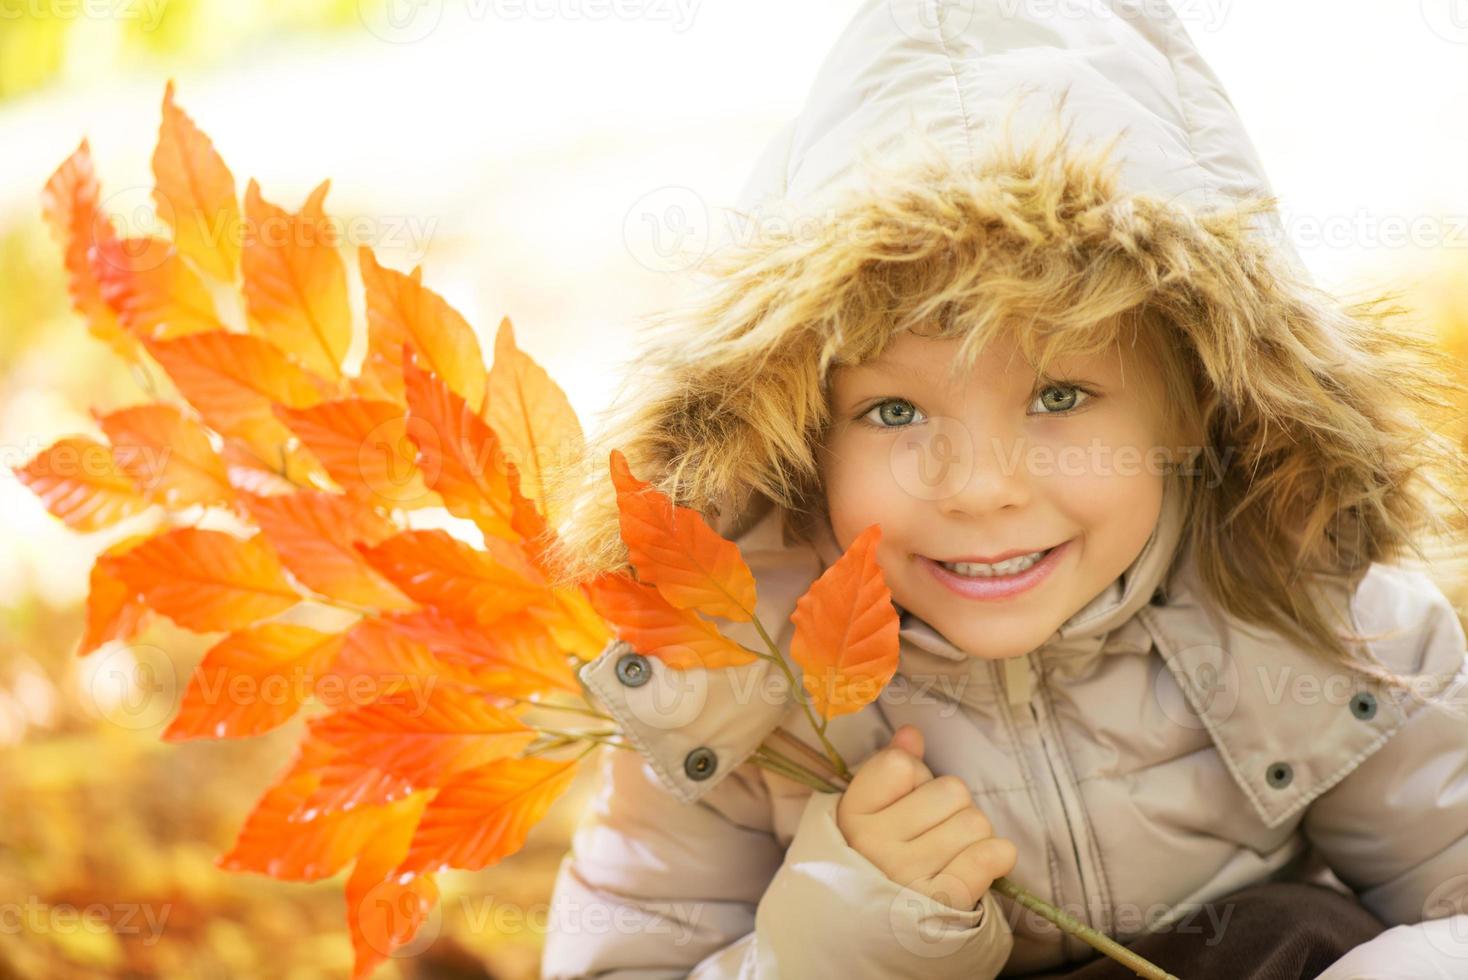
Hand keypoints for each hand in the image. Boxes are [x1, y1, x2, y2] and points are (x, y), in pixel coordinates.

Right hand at [835, 724, 1017, 912]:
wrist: (867, 933)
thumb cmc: (875, 859)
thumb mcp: (869, 811)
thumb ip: (890, 766)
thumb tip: (912, 733)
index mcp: (852, 816)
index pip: (903, 765)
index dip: (915, 777)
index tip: (906, 801)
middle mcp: (875, 847)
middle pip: (951, 790)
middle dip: (950, 806)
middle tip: (934, 831)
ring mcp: (908, 877)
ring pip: (975, 822)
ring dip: (971, 834)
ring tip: (950, 852)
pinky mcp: (943, 904)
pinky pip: (988, 857)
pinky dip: (996, 855)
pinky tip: (983, 861)